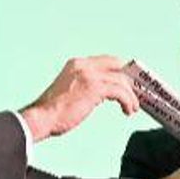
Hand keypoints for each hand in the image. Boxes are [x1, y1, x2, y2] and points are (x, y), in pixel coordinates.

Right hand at [19, 55, 138, 140]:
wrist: (41, 118)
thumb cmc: (53, 112)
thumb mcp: (71, 90)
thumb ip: (86, 86)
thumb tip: (105, 93)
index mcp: (77, 64)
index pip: (108, 61)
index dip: (122, 71)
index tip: (130, 84)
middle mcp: (84, 65)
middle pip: (118, 66)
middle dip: (131, 80)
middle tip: (138, 94)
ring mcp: (89, 75)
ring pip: (121, 80)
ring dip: (131, 96)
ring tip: (133, 108)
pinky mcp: (94, 88)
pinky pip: (120, 92)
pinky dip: (127, 101)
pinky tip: (127, 111)